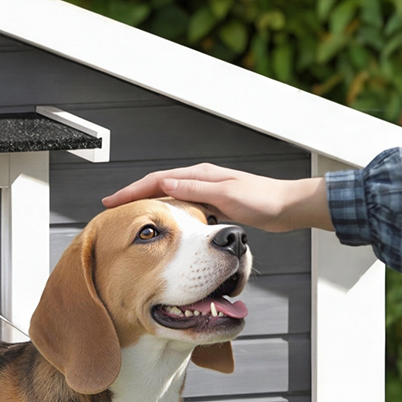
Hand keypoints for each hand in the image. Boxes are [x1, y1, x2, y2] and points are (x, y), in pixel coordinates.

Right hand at [102, 163, 330, 233]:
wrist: (289, 206)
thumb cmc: (264, 201)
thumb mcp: (227, 195)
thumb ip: (196, 189)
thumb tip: (165, 183)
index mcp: (201, 175)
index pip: (157, 180)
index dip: (132, 191)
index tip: (112, 202)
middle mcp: (201, 180)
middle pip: (159, 186)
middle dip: (134, 197)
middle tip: (113, 210)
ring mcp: (207, 193)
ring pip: (169, 197)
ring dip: (150, 205)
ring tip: (132, 218)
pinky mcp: (214, 205)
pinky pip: (183, 208)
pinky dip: (167, 214)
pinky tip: (164, 226)